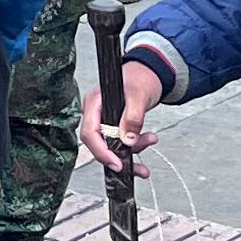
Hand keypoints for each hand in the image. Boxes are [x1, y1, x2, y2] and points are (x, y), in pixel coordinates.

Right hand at [79, 59, 161, 175]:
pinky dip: (135, 146)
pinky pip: (121, 143)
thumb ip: (132, 117)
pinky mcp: (115, 126)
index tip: (117, 164)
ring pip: (112, 146)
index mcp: (94, 103)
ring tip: (150, 140)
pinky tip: (148, 141)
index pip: (90, 133)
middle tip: (136, 166)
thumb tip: (128, 139)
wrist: (147, 74)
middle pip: (100, 143)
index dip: (101, 151)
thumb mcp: (138, 95)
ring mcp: (105, 120)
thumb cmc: (138, 78)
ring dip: (133, 150)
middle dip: (120, 155)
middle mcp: (96, 114)